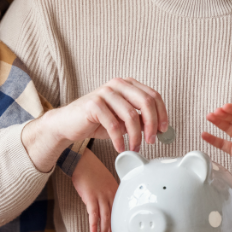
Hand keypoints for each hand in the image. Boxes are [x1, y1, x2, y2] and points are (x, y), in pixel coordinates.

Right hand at [50, 77, 167, 152]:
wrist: (68, 123)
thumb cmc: (98, 121)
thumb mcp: (123, 120)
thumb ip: (140, 120)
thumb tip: (159, 130)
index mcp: (127, 84)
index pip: (153, 95)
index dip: (162, 114)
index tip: (163, 130)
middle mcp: (117, 84)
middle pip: (146, 102)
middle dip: (152, 124)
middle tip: (151, 141)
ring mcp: (105, 92)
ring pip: (131, 115)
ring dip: (136, 136)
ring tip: (134, 147)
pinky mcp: (93, 104)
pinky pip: (113, 125)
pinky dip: (119, 140)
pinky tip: (120, 148)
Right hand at [72, 151, 117, 231]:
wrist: (81, 160)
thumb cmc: (91, 169)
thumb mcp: (105, 180)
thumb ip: (107, 192)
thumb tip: (103, 204)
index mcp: (115, 190)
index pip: (118, 210)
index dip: (117, 224)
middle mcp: (110, 194)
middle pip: (113, 216)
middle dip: (112, 231)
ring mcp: (101, 195)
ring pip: (105, 217)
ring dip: (104, 231)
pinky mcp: (90, 196)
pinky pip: (93, 214)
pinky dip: (94, 224)